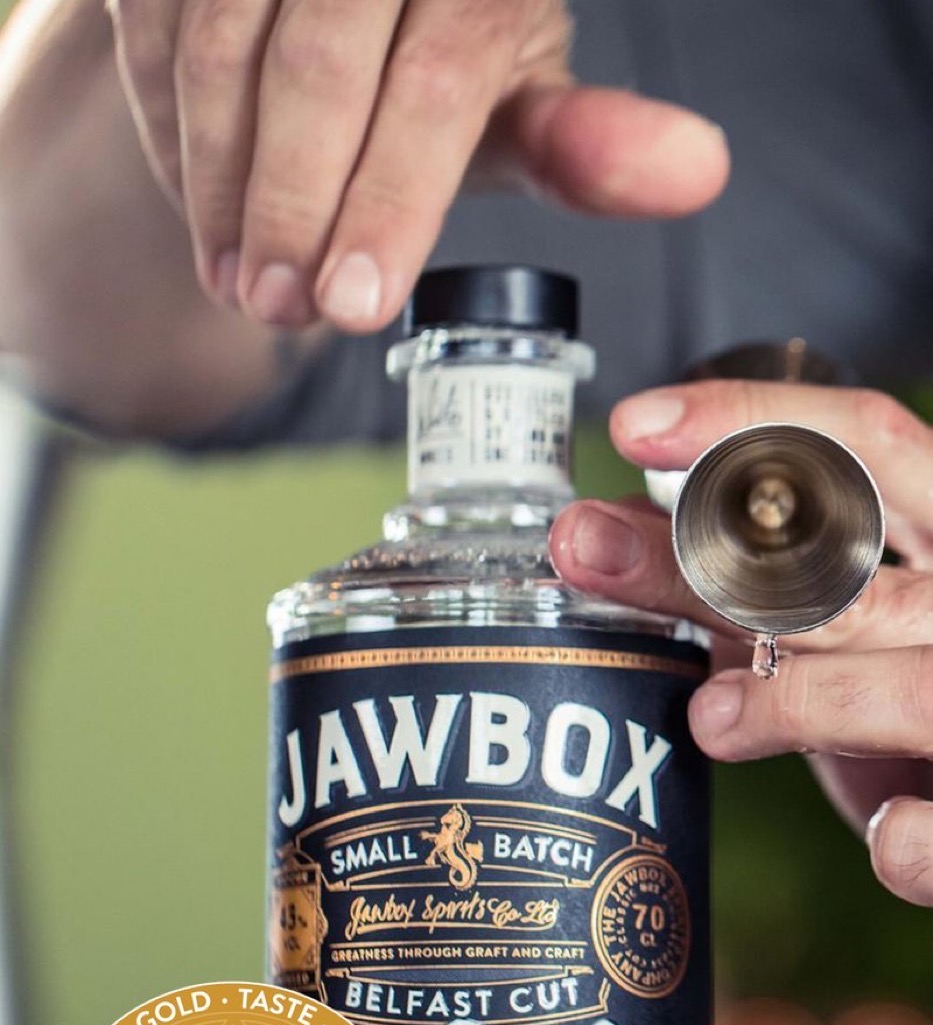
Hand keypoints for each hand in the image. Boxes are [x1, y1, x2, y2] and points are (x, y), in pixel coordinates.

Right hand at [106, 0, 727, 328]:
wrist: (337, 2)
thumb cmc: (441, 55)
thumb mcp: (516, 99)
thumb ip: (585, 145)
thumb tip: (698, 170)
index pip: (438, 77)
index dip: (391, 199)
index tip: (352, 306)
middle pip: (318, 64)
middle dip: (295, 207)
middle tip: (286, 310)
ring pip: (217, 49)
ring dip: (222, 189)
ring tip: (244, 289)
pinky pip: (150, 37)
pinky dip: (171, 139)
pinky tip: (207, 220)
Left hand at [550, 380, 932, 907]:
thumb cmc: (920, 703)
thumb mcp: (845, 629)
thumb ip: (753, 586)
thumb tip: (613, 535)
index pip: (864, 445)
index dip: (752, 423)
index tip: (638, 425)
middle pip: (845, 567)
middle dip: (701, 556)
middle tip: (586, 546)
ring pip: (905, 687)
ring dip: (792, 701)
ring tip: (711, 721)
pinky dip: (909, 840)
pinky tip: (885, 841)